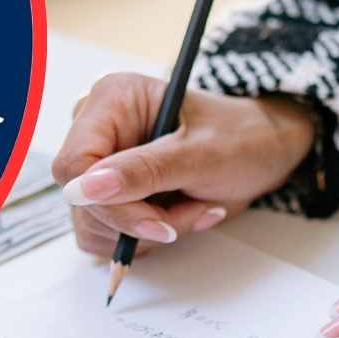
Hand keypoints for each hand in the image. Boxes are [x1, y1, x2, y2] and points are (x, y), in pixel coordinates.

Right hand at [53, 73, 316, 257]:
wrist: (264, 152)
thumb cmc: (242, 138)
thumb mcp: (200, 155)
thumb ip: (143, 171)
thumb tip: (86, 188)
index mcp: (113, 99)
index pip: (74, 164)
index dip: (107, 202)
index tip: (157, 222)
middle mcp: (97, 128)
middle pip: (81, 199)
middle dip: (139, 218)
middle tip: (191, 212)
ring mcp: (100, 163)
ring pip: (93, 223)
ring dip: (146, 231)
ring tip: (193, 209)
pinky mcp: (108, 193)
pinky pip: (105, 234)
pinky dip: (144, 238)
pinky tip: (179, 215)